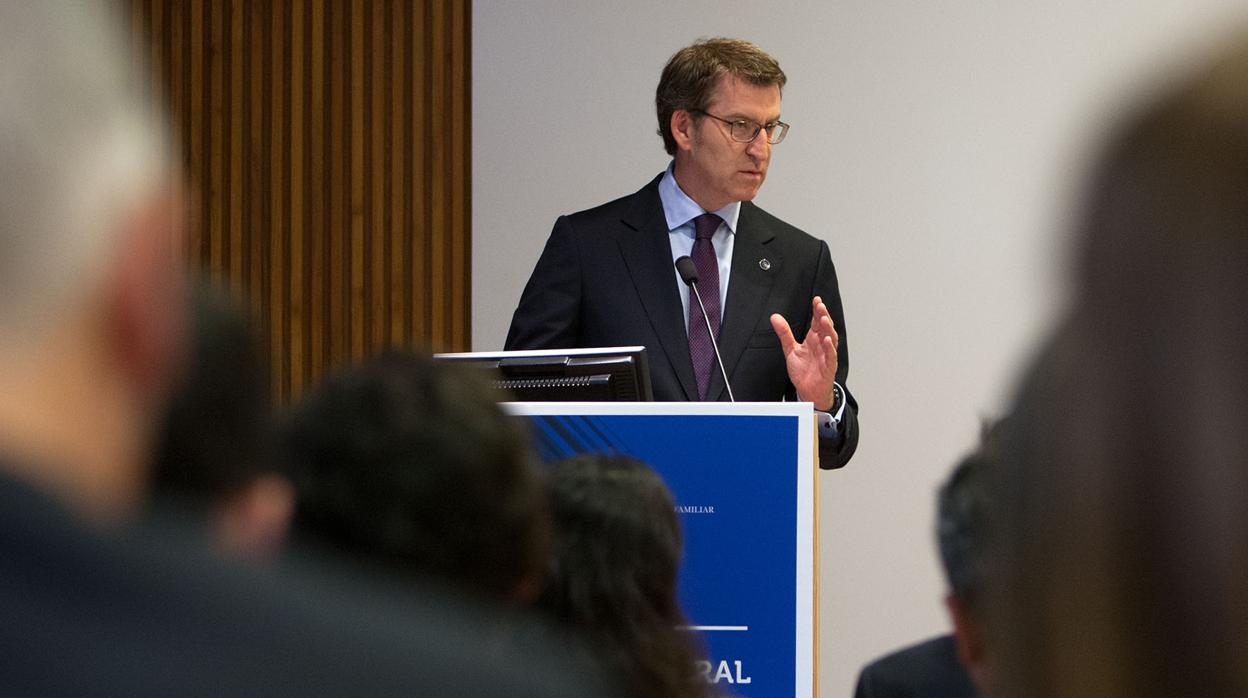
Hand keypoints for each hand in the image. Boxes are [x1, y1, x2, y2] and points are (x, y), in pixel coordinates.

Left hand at [770, 296, 838, 410]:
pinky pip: (831, 356)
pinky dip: (829, 348)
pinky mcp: (828, 366)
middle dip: (823, 316)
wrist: (807, 390)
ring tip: (824, 319)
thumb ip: (784, 333)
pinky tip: (826, 340)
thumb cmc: (803, 370)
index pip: (817, 321)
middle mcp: (821, 345)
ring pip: (830, 339)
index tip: (816, 300)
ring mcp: (826, 355)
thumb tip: (775, 317)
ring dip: (828, 329)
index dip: (817, 310)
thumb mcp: (790, 349)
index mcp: (813, 339)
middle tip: (820, 305)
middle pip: (825, 327)